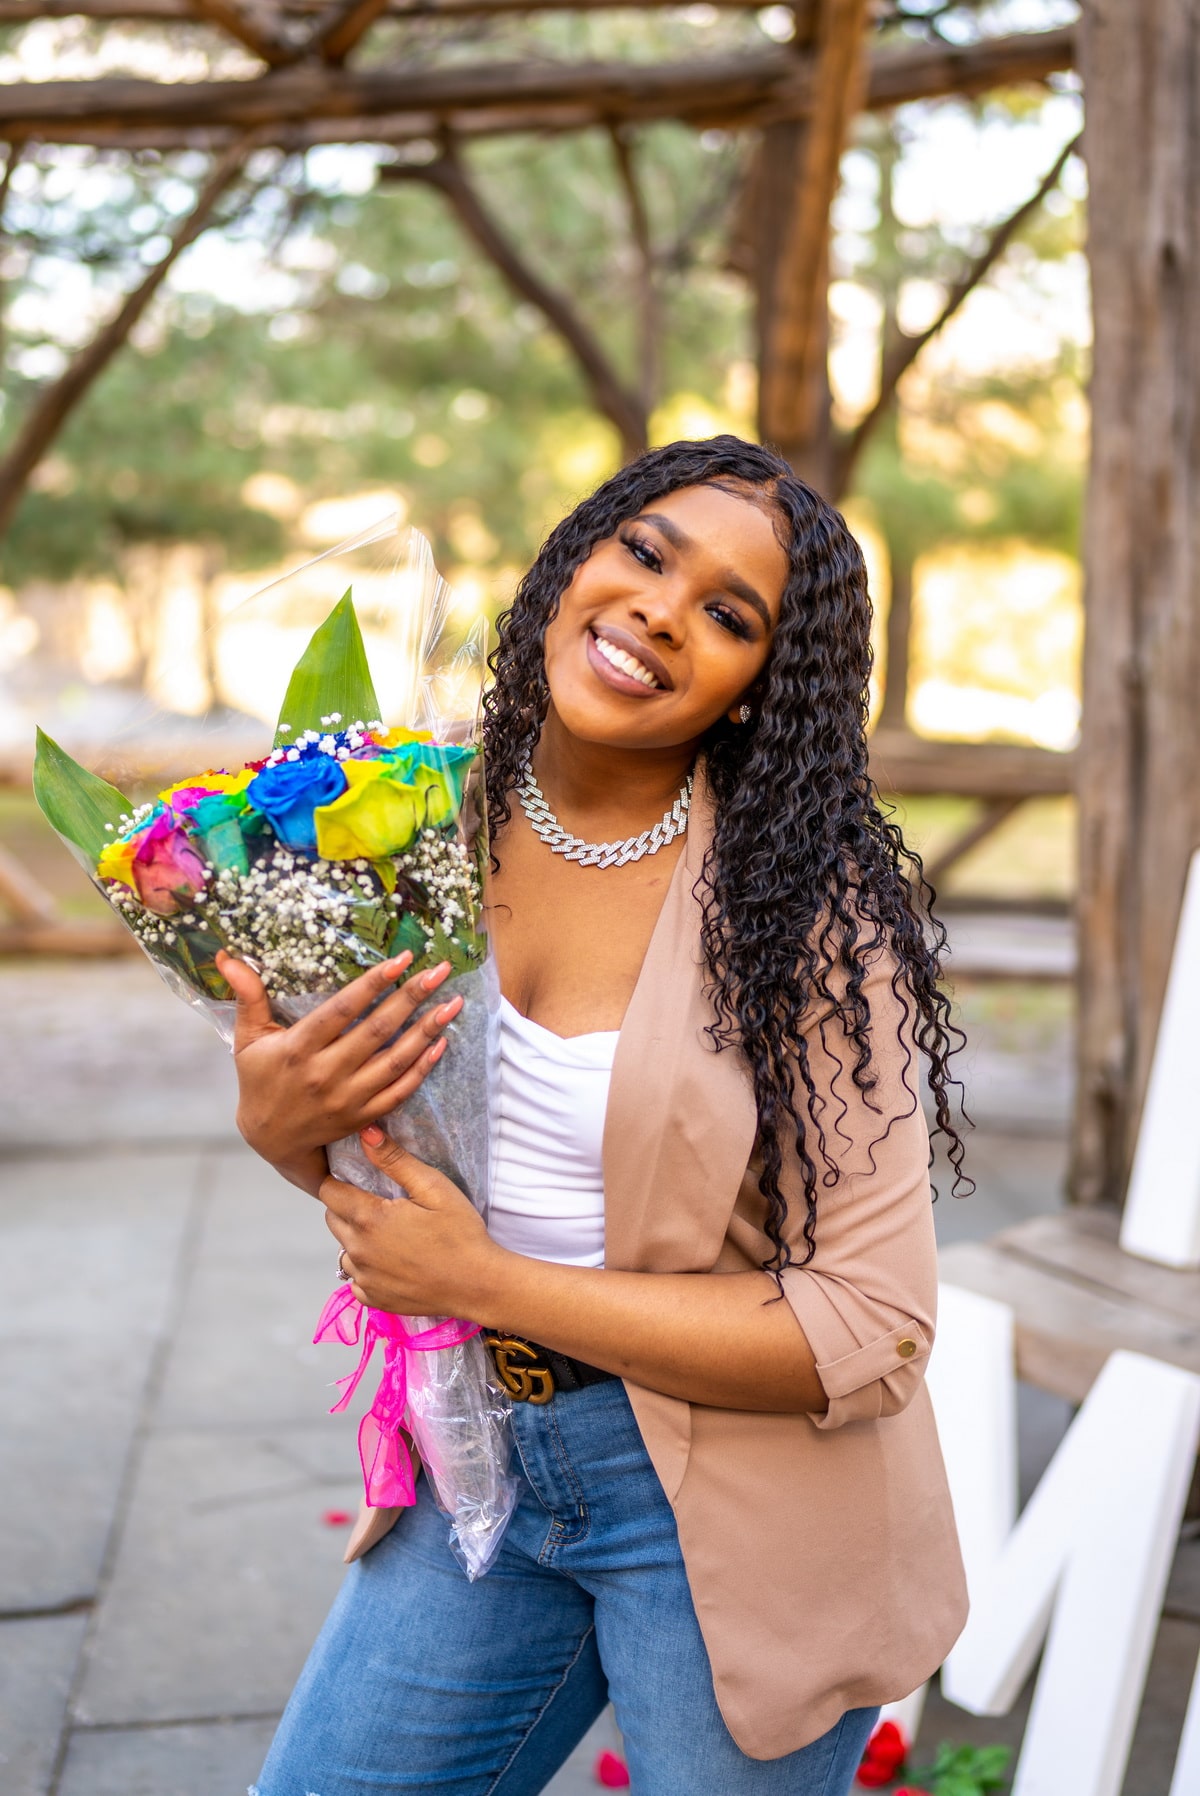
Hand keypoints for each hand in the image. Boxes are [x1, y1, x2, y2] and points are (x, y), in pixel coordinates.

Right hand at [218, 950, 461, 1195]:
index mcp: (298, 1049)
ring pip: (395, 1061)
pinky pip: (400, 1091)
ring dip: (427, 1031)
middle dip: (411, 998)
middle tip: (440, 972)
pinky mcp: (364, 1115)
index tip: (402, 959)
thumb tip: (229, 957)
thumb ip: (248, 997)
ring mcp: (348, 1098)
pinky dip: (423, 1068)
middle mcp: (325, 1074)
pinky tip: (442, 1043)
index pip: (341, 1010)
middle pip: (376, 1031)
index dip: (373, 984)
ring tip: (452, 1004)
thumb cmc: (260, 1079)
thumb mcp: (248, 1039)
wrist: (270, 1139)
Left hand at [324, 1127, 505, 1318]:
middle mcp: (358, 1251)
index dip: (339, 1181)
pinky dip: (367, 1269)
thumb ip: (395, 1160)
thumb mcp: (433, 1188)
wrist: (478, 1285)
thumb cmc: (461, 1233)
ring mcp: (364, 1279)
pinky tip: (393, 1263)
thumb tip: (365, 1132)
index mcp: (369, 1219)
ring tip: (390, 1235)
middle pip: (332, 1219)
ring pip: (344, 1249)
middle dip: (348, 1207)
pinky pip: (356, 1279)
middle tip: (381, 1205)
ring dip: (357, 1240)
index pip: (328, 1192)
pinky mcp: (373, 1299)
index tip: (359, 1180)